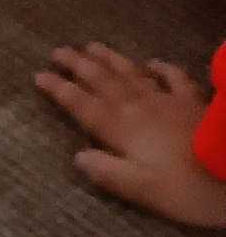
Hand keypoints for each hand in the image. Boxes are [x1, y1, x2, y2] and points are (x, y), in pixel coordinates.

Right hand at [33, 44, 225, 228]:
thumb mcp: (144, 190)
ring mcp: (171, 102)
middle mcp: (142, 109)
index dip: (61, 90)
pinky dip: (161, 69)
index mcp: (124, 131)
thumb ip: (109, 173)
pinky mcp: (196, 102)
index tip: (39, 75)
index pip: (84, 106)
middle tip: (58, 51)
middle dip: (79, 66)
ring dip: (111, 61)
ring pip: (134, 75)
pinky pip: (175, 79)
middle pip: (105, 83)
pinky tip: (153, 62)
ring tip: (92, 47)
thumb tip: (79, 156)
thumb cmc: (191, 188)